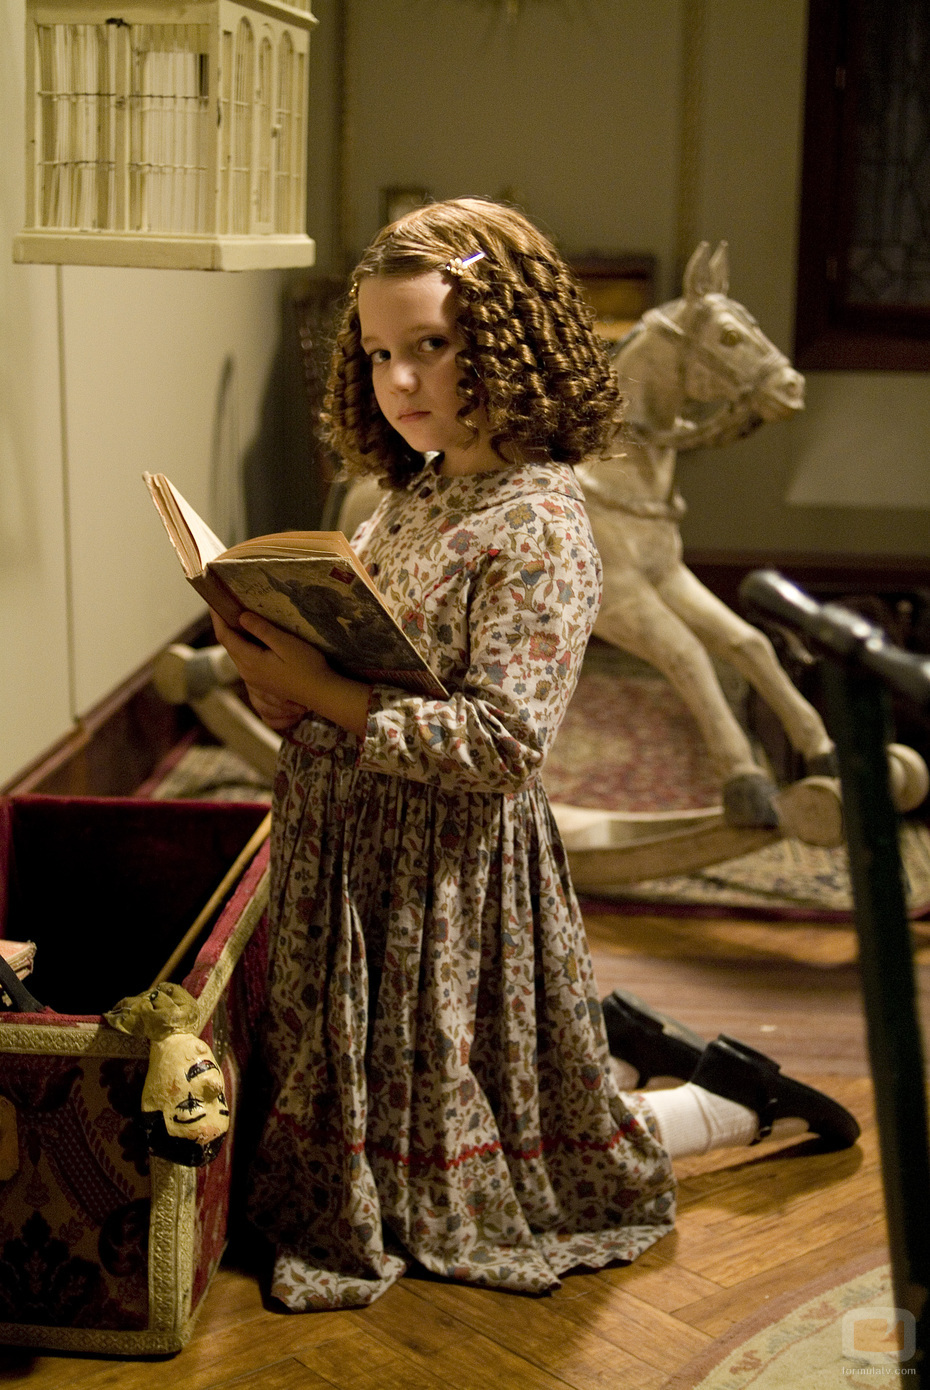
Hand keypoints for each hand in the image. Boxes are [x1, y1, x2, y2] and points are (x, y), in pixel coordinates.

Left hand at [211, 610, 370, 737]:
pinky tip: (252, 638)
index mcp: (250, 661)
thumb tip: (241, 617)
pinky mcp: (262, 682)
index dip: (217, 618)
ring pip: (236, 653)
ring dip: (233, 635)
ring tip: (236, 617)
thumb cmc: (308, 667)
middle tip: (224, 604)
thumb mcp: (286, 644)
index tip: (214, 601)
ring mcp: (254, 679)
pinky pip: (244, 660)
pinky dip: (242, 646)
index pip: (225, 636)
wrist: (322, 694)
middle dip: (223, 624)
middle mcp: (247, 672)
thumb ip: (263, 630)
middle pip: (228, 644)